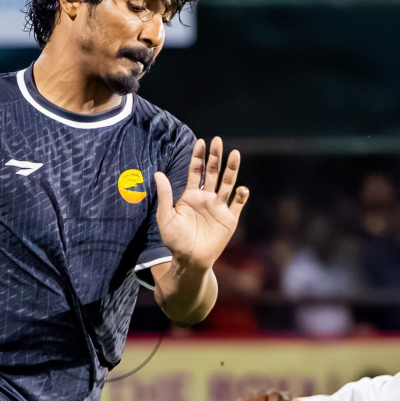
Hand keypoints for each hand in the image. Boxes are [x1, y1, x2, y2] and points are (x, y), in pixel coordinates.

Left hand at [155, 137, 248, 272]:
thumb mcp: (166, 217)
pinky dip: (241, 196)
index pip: (196, 171)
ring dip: (232, 169)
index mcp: (191, 195)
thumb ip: (164, 195)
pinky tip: (241, 188)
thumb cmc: (175, 240)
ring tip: (235, 154)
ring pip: (228, 184)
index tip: (201, 142)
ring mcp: (219, 207)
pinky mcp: (230, 219)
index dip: (198, 157)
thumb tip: (158, 173)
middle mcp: (207, 198)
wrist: (189, 260)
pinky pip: (238, 205)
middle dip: (216, 157)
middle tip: (217, 141)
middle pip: (214, 173)